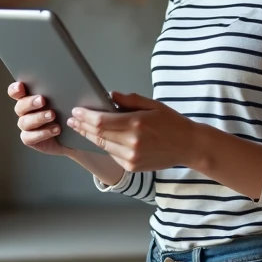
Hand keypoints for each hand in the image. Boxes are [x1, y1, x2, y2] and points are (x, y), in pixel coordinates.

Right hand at [9, 81, 68, 156]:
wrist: (72, 136)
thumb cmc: (67, 114)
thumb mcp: (66, 101)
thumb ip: (61, 92)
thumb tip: (68, 83)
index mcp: (29, 98)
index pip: (16, 92)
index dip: (15, 89)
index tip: (21, 86)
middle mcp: (25, 112)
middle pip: (20, 106)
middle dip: (30, 102)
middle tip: (42, 100)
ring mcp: (26, 126)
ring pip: (24, 121)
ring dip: (38, 117)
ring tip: (52, 115)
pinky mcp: (30, 139)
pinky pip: (29, 137)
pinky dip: (42, 133)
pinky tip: (55, 129)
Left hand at [66, 91, 196, 171]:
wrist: (188, 146)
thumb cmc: (172, 123)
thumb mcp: (153, 105)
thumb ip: (129, 100)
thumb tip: (109, 95)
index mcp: (136, 124)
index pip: (101, 121)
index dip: (86, 116)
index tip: (77, 111)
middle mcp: (132, 143)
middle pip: (98, 134)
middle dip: (82, 126)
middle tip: (72, 119)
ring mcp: (131, 157)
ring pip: (102, 146)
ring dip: (89, 136)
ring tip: (80, 127)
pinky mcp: (132, 166)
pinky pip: (111, 154)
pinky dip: (103, 145)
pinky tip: (97, 138)